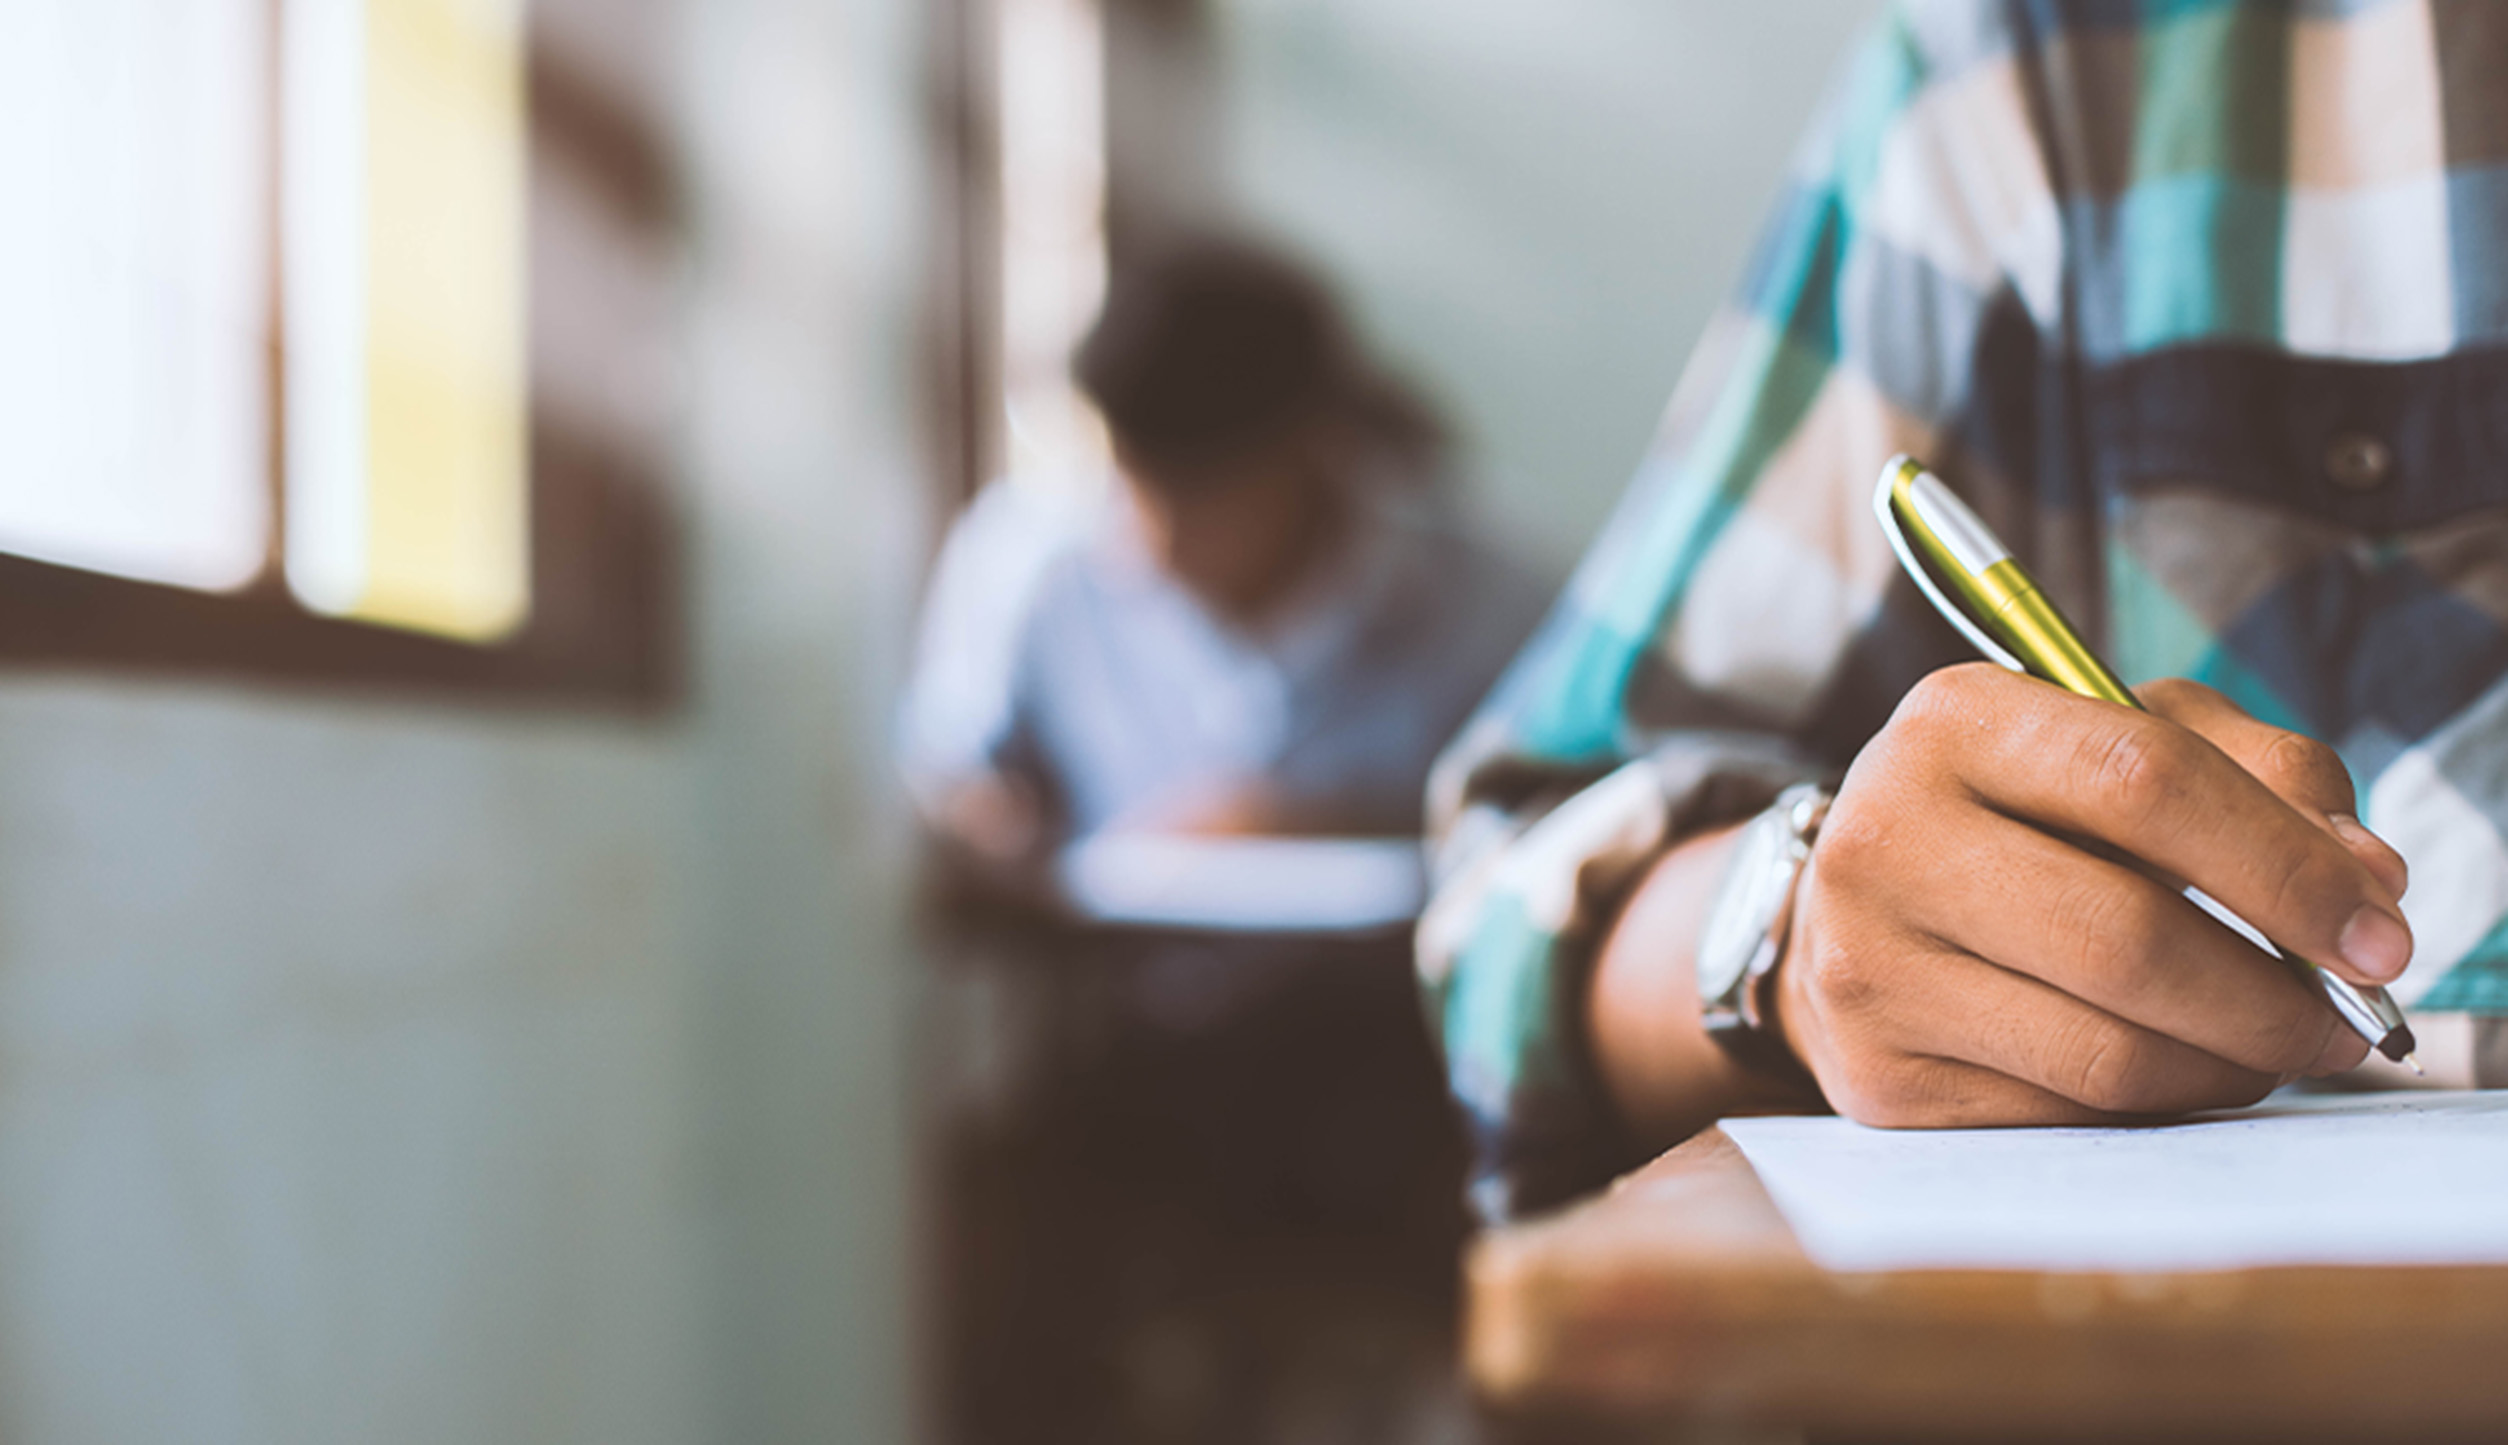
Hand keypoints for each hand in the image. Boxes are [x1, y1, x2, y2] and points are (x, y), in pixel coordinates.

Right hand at [1770, 665, 2412, 1125]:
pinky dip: (2156, 1103)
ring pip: (2106, 1053)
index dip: (2284, 865)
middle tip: (2347, 1016)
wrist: (1857, 906)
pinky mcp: (1876, 1077)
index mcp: (1953, 722)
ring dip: (2230, 1063)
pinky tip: (2179, 1067)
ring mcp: (1867, 967)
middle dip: (2273, 994)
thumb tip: (2367, 884)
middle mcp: (1885, 838)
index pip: (2143, 781)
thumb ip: (2263, 773)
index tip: (2378, 930)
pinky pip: (2066, 1117)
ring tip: (2274, 1044)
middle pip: (2126, 936)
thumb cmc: (2023, 812)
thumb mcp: (2128, 737)